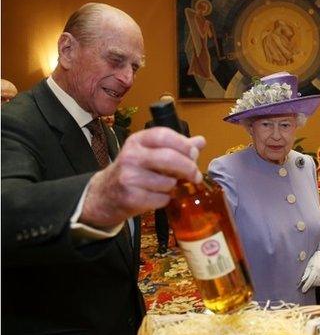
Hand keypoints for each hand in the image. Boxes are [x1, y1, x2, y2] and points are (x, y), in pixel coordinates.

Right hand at [80, 127, 205, 228]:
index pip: (164, 135)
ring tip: (167, 185)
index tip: (194, 154)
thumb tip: (201, 141)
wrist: (105, 194)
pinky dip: (165, 199)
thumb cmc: (134, 170)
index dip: (184, 144)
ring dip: (174, 186)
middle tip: (196, 175)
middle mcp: (131, 156)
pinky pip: (162, 199)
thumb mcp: (150, 153)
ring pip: (168, 182)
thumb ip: (176, 147)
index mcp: (137, 141)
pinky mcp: (131, 198)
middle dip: (188, 168)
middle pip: (169, 158)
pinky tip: (156, 196)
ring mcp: (129, 177)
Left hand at [300, 251, 319, 292]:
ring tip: (308, 282)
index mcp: (316, 269)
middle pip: (314, 283)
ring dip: (312, 284)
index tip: (303, 290)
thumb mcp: (308, 265)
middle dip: (309, 285)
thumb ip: (305, 273)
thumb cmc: (314, 259)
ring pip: (317, 283)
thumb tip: (301, 281)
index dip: (306, 286)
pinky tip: (312, 280)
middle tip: (303, 286)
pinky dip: (316, 282)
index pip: (310, 280)